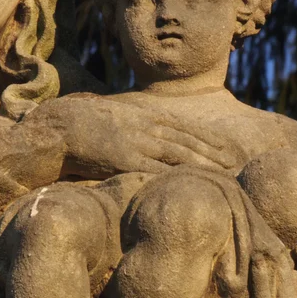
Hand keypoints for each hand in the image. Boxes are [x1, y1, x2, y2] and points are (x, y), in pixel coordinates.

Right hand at [23, 94, 236, 179]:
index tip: (227, 145)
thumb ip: (134, 122)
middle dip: (215, 150)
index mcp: (143, 115)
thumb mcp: (114, 114)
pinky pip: (156, 169)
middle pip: (187, 140)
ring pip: (179, 154)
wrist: (59, 126)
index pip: (184, 127)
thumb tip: (149, 130)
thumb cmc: (82, 122)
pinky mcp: (125, 159)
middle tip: (237, 160)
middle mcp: (145, 126)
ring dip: (205, 163)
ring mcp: (137, 142)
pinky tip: (194, 183)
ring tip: (226, 172)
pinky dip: (178, 175)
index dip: (208, 137)